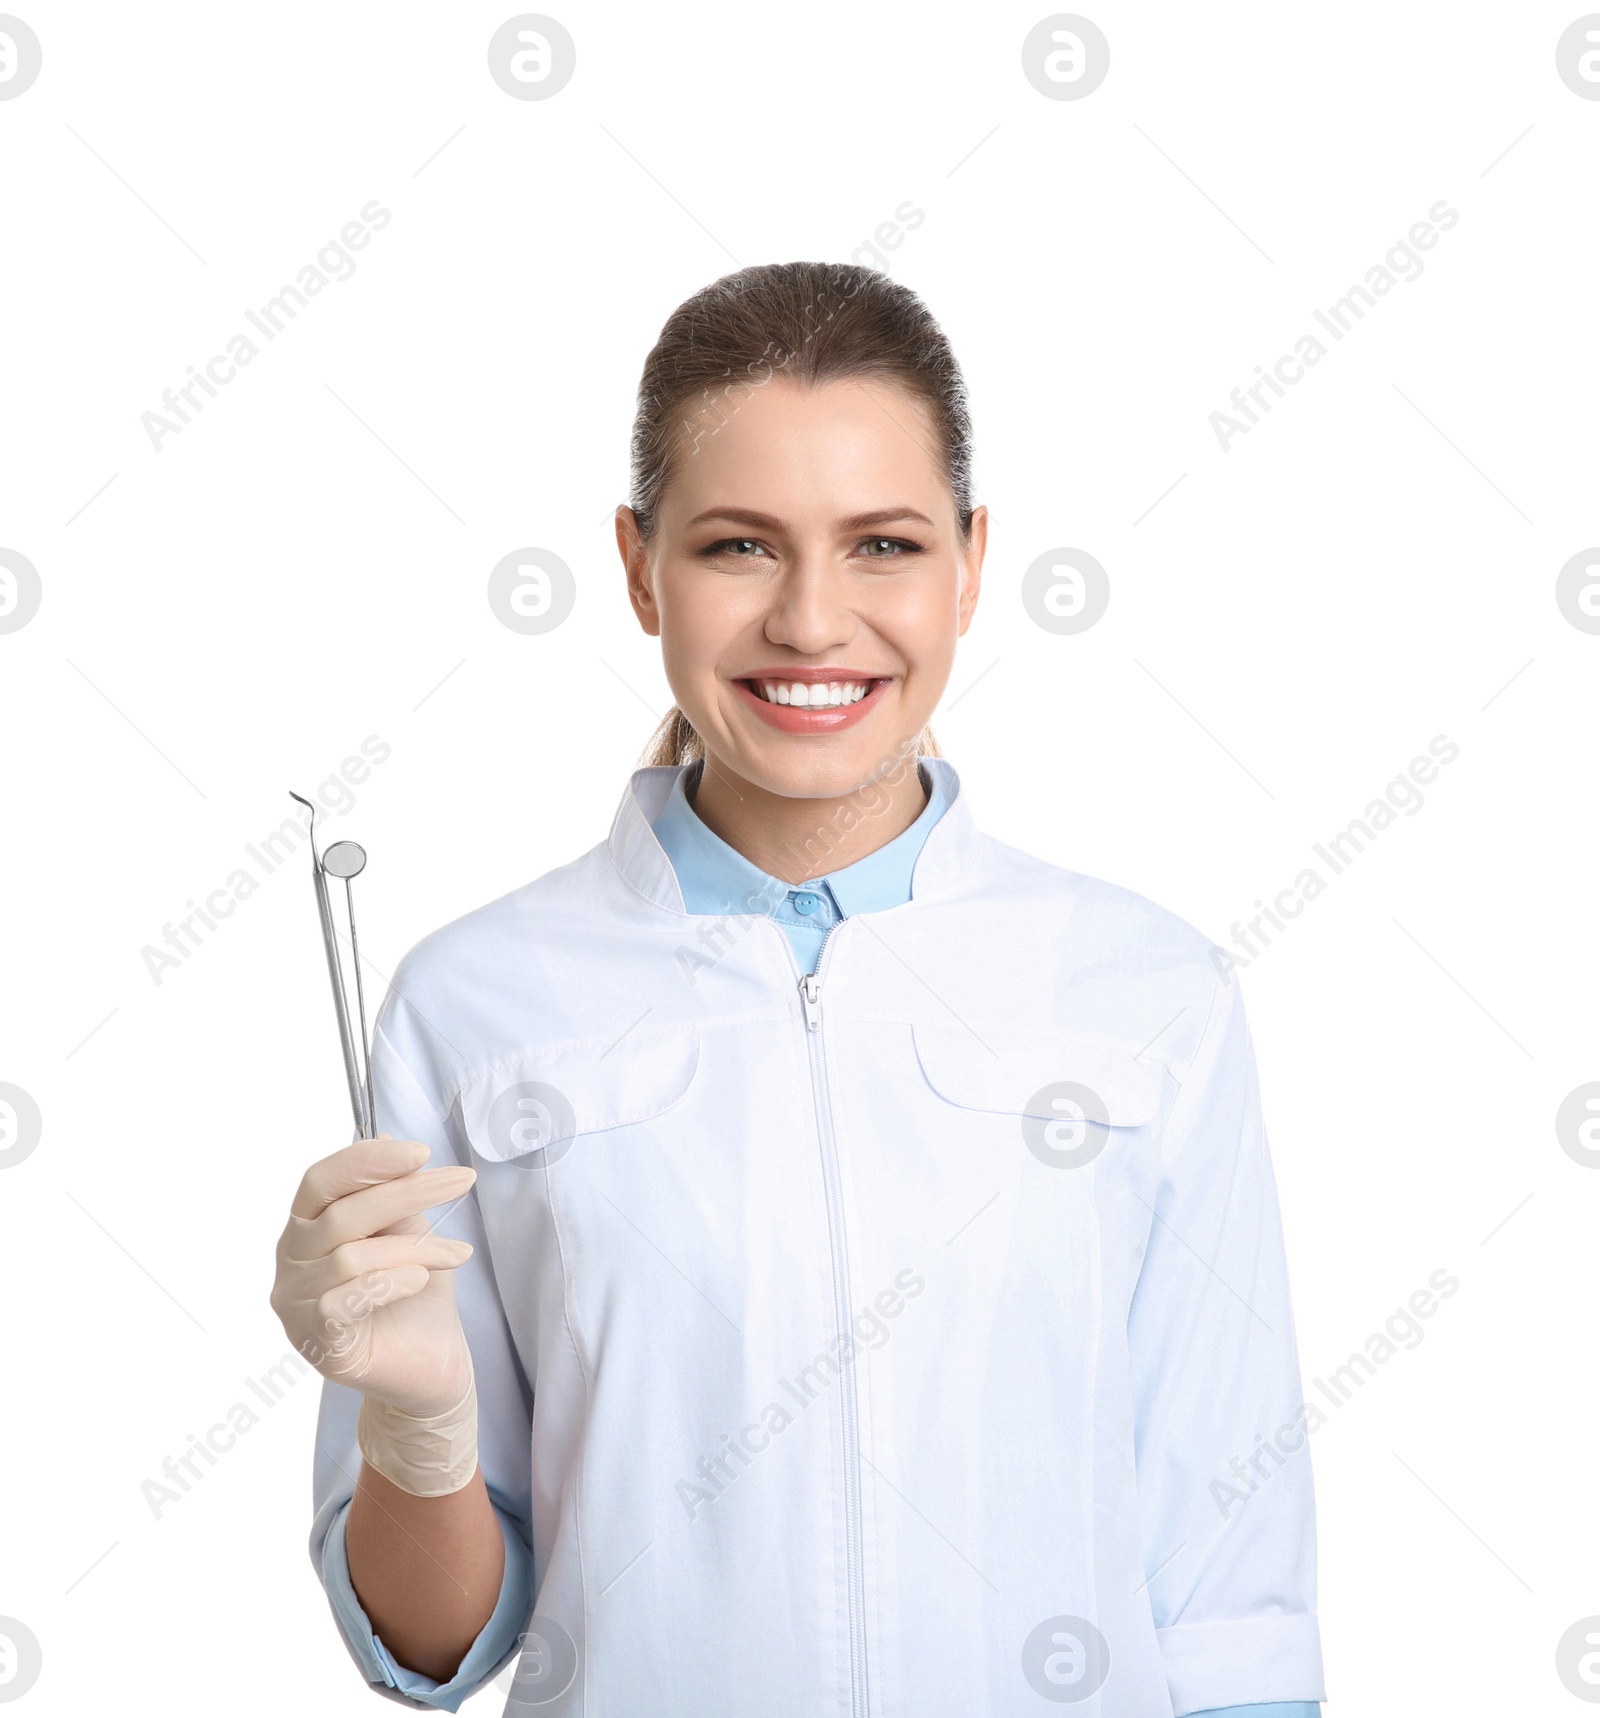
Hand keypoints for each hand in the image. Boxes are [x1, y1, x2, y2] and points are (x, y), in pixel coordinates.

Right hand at [270, 1134, 478, 1420]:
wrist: (430, 1368)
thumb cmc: (415, 1296)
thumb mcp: (408, 1232)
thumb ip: (392, 1192)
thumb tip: (385, 1135)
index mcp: (306, 1228)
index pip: (320, 1181)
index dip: (366, 1160)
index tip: (422, 1152)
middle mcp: (291, 1264)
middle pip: (341, 1215)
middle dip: (408, 1192)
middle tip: (463, 1180)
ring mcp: (296, 1306)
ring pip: (351, 1257)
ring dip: (414, 1247)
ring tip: (456, 1252)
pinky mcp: (317, 1344)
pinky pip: (347, 1300)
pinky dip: (392, 1282)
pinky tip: (422, 1280)